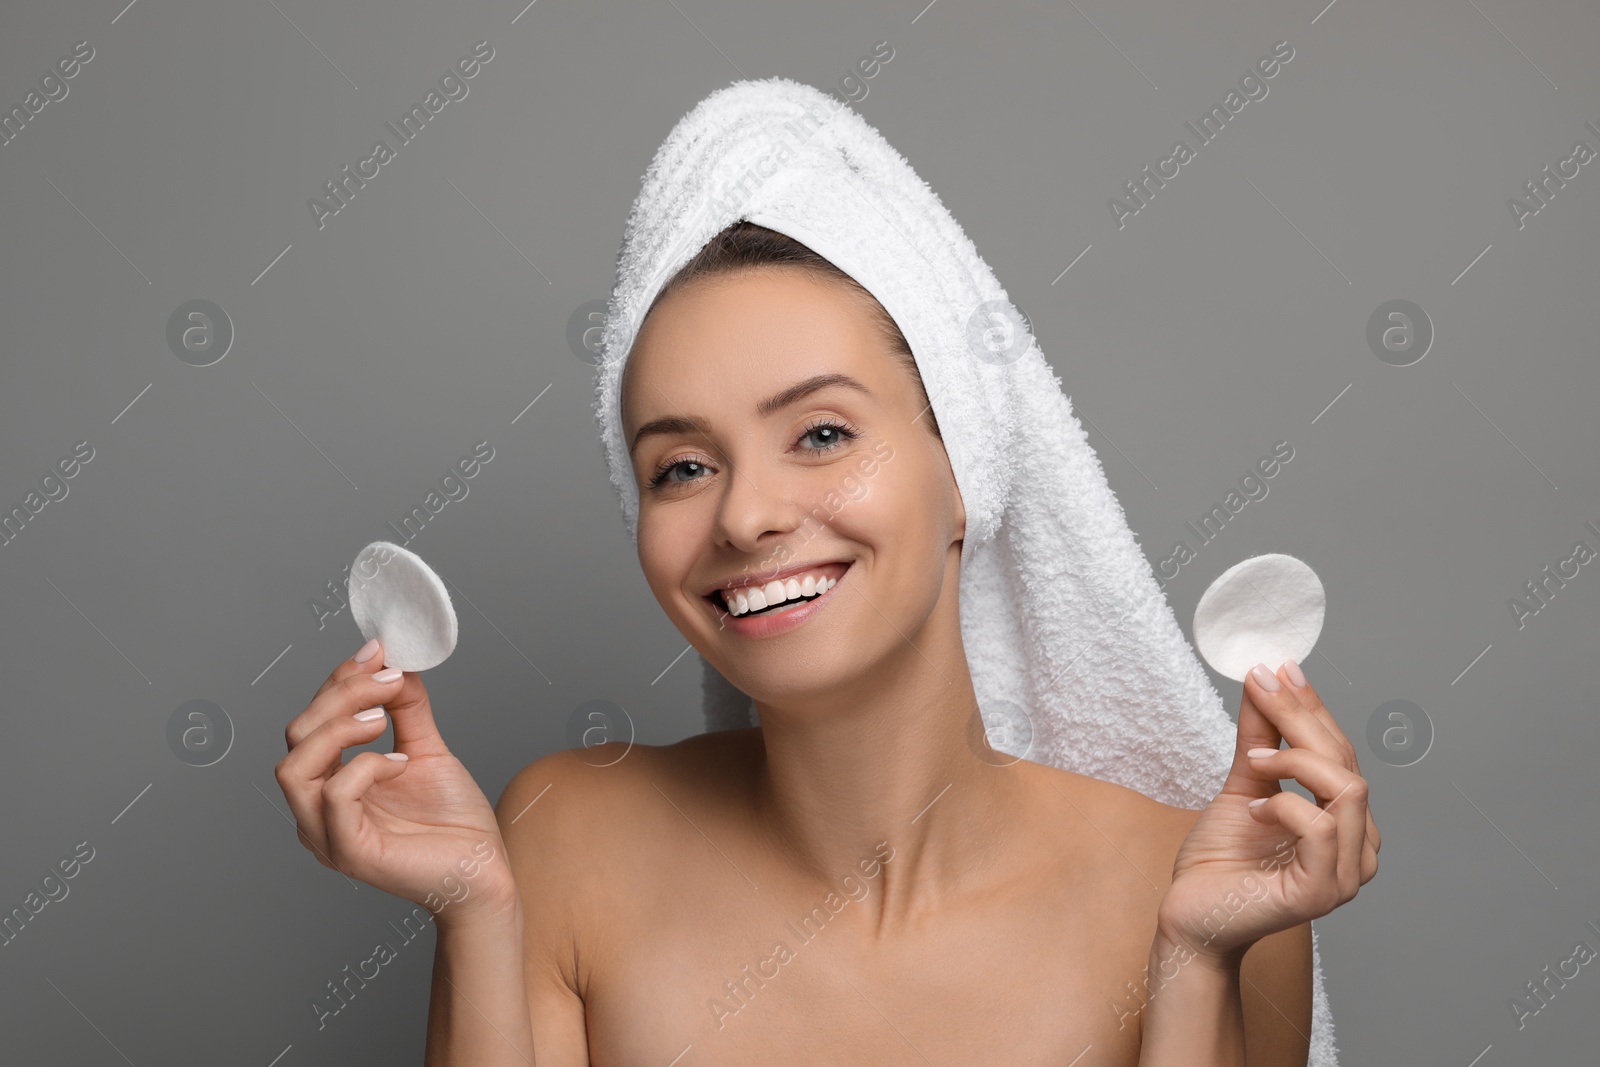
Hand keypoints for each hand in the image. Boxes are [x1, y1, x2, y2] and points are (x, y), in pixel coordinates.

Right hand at [275, 638, 518, 919]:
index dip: (339, 680)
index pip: (310, 721)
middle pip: (295, 736)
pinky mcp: (349, 852)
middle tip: (388, 678)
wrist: (484, 871)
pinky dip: (364, 767)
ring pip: (294, 767)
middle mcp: (316, 810)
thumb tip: (394, 662)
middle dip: (341, 695)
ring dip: (339, 728)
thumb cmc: (452, 821)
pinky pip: (335, 797)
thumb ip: (406, 708)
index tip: (378, 651)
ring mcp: (327, 834)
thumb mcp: (426, 749)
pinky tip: (399, 762)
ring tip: (383, 719)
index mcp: (328, 784)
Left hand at [1156, 659, 1379, 964]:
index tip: (1278, 668)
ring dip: (1295, 760)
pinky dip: (1285, 805)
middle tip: (1261, 687)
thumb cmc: (1219, 860)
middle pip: (1347, 763)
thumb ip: (1259, 737)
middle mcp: (1358, 846)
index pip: (1341, 752)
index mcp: (1345, 820)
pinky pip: (1320, 828)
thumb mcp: (1242, 783)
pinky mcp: (1323, 892)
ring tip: (1254, 764)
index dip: (1312, 706)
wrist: (1190, 913)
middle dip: (1302, 716)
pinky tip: (1254, 809)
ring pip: (1347, 789)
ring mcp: (1347, 873)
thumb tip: (1264, 681)